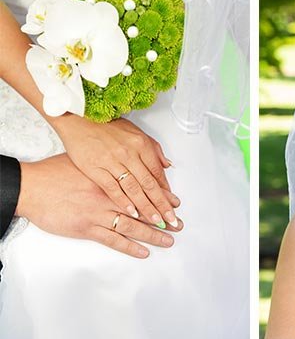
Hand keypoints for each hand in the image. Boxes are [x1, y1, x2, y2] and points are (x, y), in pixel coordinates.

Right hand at [16, 155, 178, 257]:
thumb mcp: (83, 162)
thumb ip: (105, 166)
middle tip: (178, 224)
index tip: (174, 202)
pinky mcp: (87, 227)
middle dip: (163, 217)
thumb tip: (121, 166)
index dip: (160, 196)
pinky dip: (130, 246)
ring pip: (132, 225)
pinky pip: (113, 239)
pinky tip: (143, 250)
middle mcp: (108, 195)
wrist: (33, 186)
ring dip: (152, 234)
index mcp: (109, 176)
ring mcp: (98, 212)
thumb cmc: (54, 173)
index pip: (142, 187)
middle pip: (143, 207)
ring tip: (168, 239)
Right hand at [54, 114, 181, 230]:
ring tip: (155, 220)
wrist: (77, 119)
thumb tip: (166, 164)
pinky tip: (131, 212)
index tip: (173, 204)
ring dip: (146, 206)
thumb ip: (152, 148)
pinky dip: (123, 201)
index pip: (157, 172)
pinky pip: (112, 188)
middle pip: (149, 183)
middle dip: (161, 204)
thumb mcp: (133, 131)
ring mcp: (111, 161)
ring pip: (133, 188)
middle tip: (171, 219)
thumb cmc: (104, 125)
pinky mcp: (94, 168)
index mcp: (140, 143)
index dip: (166, 190)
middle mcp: (128, 152)